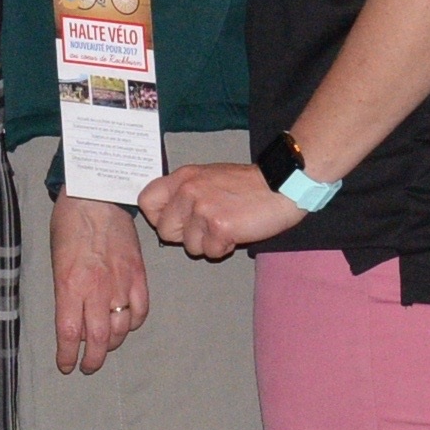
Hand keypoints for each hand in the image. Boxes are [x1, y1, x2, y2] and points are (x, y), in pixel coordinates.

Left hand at [51, 196, 151, 374]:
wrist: (96, 196)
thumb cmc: (68, 225)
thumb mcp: (56, 262)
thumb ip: (65, 293)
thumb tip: (72, 320)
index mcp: (69, 286)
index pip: (69, 334)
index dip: (67, 356)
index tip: (66, 366)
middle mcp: (96, 290)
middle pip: (97, 339)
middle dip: (92, 360)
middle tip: (88, 366)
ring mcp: (121, 284)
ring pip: (120, 329)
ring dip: (111, 343)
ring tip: (104, 346)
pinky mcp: (139, 276)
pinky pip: (140, 311)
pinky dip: (133, 323)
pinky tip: (125, 324)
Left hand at [140, 161, 305, 262]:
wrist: (283, 185)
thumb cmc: (249, 185)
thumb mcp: (208, 177)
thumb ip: (186, 192)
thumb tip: (167, 215)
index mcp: (183, 177)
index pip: (145, 201)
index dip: (158, 217)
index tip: (176, 220)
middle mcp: (188, 191)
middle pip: (165, 231)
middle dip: (186, 236)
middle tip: (208, 226)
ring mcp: (203, 208)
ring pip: (189, 246)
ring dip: (208, 243)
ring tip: (228, 225)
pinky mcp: (219, 226)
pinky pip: (210, 252)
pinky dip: (224, 248)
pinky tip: (237, 232)